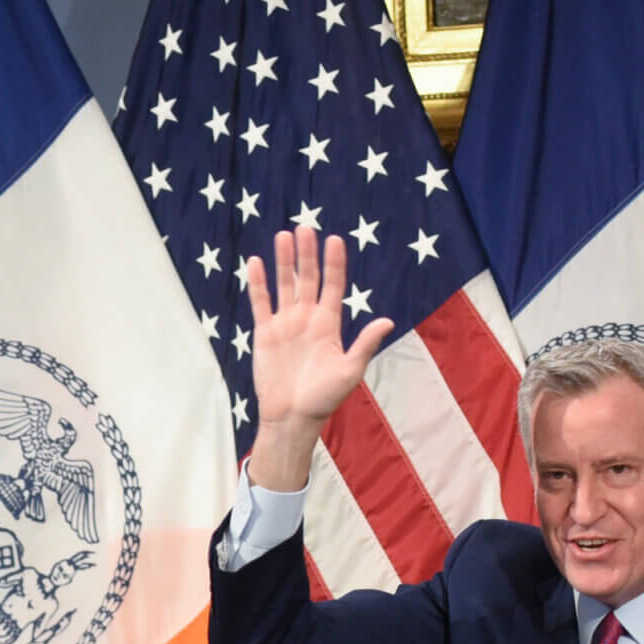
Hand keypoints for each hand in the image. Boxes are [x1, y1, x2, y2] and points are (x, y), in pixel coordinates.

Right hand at [243, 226, 394, 491]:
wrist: (291, 417)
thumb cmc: (324, 398)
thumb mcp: (350, 371)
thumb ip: (364, 344)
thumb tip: (387, 321)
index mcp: (329, 324)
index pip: (333, 286)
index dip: (334, 263)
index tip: (334, 240)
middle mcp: (307, 319)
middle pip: (308, 278)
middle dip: (307, 254)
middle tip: (304, 227)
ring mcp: (285, 324)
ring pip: (284, 285)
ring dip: (283, 261)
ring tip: (283, 236)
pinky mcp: (265, 333)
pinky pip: (261, 303)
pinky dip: (258, 284)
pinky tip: (256, 263)